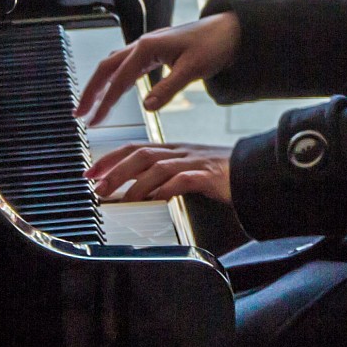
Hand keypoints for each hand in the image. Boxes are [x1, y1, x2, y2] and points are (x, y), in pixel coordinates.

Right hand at [74, 11, 240, 125]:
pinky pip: (126, 65)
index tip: (93, 121)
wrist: (229, 30)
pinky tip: (113, 91)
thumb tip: (146, 107)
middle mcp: (142, 45)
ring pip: (113, 66)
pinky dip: (114, 79)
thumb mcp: (193, 69)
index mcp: (148, 48)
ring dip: (99, 85)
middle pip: (106, 68)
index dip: (104, 102)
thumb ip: (168, 88)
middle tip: (78, 114)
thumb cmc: (213, 45)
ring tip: (89, 106)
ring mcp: (146, 47)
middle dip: (90, 91)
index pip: (119, 80)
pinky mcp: (153, 52)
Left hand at [86, 141, 231, 204]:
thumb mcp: (188, 172)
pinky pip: (181, 180)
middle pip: (141, 154)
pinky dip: (164, 188)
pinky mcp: (207, 175)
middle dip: (115, 169)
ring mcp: (193, 162)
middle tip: (97, 185)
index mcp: (173, 150)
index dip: (111, 158)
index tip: (91, 171)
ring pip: (156, 166)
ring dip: (132, 182)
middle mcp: (180, 152)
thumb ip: (165, 178)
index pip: (135, 147)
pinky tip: (153, 199)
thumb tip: (139, 191)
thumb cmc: (221, 174)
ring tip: (118, 196)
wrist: (254, 171)